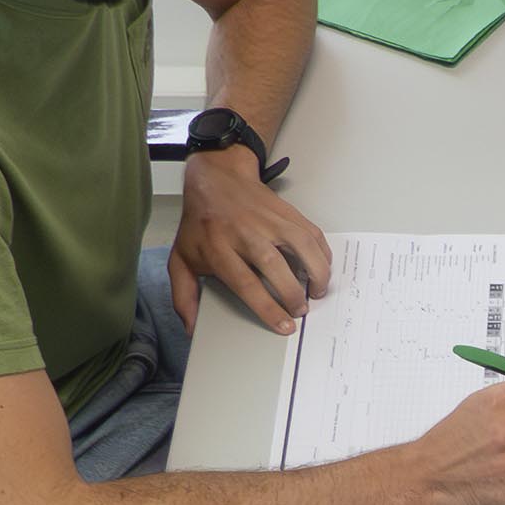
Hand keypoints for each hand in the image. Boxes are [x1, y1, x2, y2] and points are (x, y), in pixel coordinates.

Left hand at [169, 146, 334, 336]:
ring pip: (300, 245)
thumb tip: (190, 326)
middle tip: (300, 310)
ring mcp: (268, 220)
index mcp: (219, 248)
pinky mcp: (286, 212)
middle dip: (293, 294)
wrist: (216, 179)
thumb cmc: (201, 223)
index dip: (268, 308)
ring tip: (317, 291)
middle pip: (275, 267)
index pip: (246, 283)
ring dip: (316, 272)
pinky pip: (311, 232)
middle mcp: (245, 233)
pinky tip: (321, 267)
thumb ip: (184, 295)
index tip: (284, 325)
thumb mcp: (181, 258)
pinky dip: (322, 252)